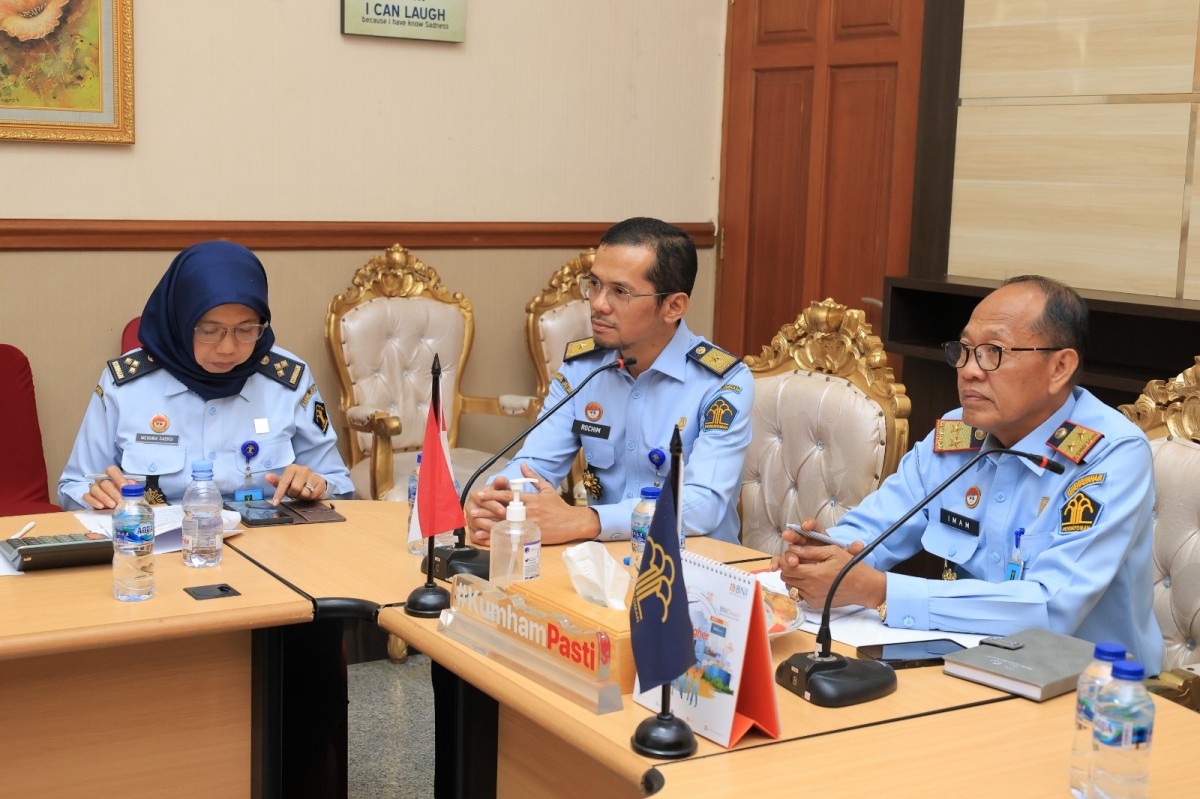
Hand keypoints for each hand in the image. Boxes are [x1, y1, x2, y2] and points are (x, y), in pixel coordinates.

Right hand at [83, 465, 134, 509]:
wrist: (114, 503)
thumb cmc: (122, 492)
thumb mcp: (129, 488)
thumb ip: (131, 485)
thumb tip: (133, 485)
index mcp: (111, 473)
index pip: (112, 470)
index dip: (118, 478)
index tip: (124, 487)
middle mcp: (101, 479)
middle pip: (104, 482)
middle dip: (113, 492)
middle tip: (120, 500)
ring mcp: (94, 486)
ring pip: (95, 489)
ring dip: (104, 498)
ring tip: (113, 505)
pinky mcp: (89, 496)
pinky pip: (87, 497)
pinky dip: (94, 501)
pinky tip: (101, 506)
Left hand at [265, 466, 326, 504]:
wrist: (313, 482)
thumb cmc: (295, 483)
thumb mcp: (285, 483)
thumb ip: (275, 481)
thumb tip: (267, 476)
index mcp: (292, 468)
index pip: (284, 482)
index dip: (279, 493)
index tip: (275, 503)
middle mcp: (303, 469)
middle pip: (295, 488)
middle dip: (294, 494)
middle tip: (295, 492)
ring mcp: (313, 474)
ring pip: (305, 492)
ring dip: (302, 495)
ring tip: (303, 492)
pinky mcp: (321, 481)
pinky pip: (313, 494)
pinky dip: (311, 496)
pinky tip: (310, 492)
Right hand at [465, 475, 513, 543]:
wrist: (495, 505)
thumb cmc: (498, 496)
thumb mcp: (501, 489)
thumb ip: (501, 484)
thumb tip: (500, 479)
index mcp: (475, 495)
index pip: (483, 501)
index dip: (493, 506)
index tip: (503, 511)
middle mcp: (470, 507)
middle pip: (477, 516)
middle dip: (490, 520)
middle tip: (502, 524)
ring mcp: (469, 520)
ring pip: (476, 527)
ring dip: (487, 530)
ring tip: (498, 533)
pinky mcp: (471, 530)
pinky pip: (474, 537)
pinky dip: (482, 540)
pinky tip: (491, 541)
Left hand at [468, 464, 598, 545]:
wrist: (572, 523)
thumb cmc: (559, 507)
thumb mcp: (547, 489)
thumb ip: (533, 477)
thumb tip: (522, 466)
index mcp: (531, 499)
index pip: (508, 496)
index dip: (492, 495)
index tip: (480, 494)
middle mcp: (529, 512)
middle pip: (503, 511)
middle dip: (487, 511)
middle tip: (472, 510)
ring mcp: (530, 525)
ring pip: (506, 525)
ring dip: (490, 525)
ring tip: (477, 526)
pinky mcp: (533, 536)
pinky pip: (514, 536)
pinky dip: (501, 537)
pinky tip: (491, 539)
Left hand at [771, 520, 884, 607]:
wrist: (864, 587)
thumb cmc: (850, 567)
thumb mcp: (832, 552)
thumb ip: (810, 551)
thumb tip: (792, 549)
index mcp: (814, 574)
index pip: (787, 567)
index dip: (786, 559)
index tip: (792, 555)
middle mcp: (811, 588)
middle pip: (785, 577)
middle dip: (788, 568)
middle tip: (797, 561)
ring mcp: (812, 598)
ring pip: (790, 586)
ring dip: (793, 577)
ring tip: (805, 570)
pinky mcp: (815, 604)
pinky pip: (799, 594)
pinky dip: (800, 587)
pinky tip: (811, 580)